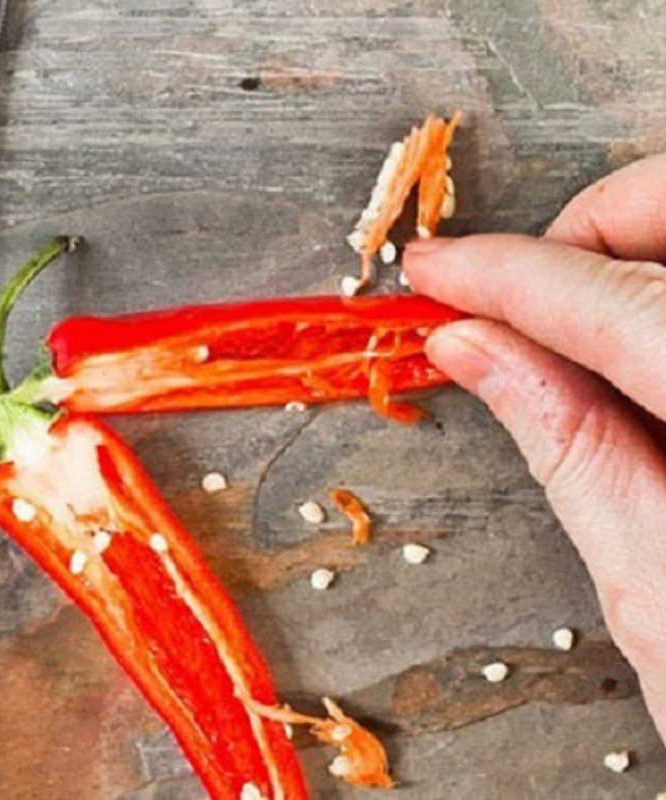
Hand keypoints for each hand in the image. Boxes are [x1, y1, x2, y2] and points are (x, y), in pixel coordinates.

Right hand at [403, 153, 665, 742]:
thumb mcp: (657, 596)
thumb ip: (569, 448)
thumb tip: (474, 349)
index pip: (616, 307)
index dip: (506, 278)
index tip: (438, 268)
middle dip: (587, 231)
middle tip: (518, 295)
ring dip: (631, 252)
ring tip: (571, 323)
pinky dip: (662, 291)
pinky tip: (632, 346)